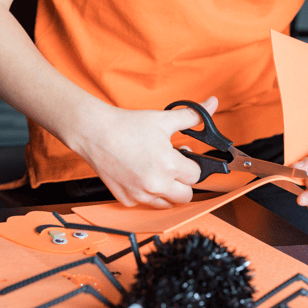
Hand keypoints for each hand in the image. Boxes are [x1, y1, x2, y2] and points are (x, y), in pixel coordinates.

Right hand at [69, 97, 218, 208]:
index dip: (192, 165)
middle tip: (173, 167)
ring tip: (157, 171)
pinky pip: (146, 203)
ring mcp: (141, 194)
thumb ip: (193, 115)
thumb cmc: (127, 126)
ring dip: (167, 191)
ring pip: (167, 204)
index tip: (183, 157)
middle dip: (184, 182)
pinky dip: (147, 194)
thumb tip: (212, 103)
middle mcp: (156, 184)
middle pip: (186, 196)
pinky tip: (140, 176)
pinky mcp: (127, 199)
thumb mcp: (163, 119)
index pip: (196, 176)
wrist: (94, 133)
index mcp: (169, 165)